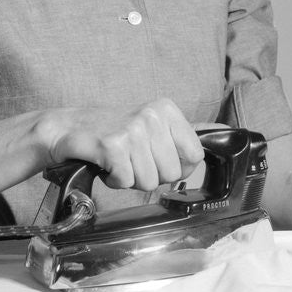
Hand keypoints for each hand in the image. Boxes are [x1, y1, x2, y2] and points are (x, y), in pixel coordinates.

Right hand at [41, 98, 204, 190]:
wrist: (67, 128)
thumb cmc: (112, 131)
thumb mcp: (152, 125)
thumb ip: (183, 134)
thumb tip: (224, 134)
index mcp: (166, 109)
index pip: (194, 155)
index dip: (178, 168)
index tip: (158, 160)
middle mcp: (151, 115)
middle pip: (172, 173)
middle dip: (151, 175)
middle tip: (132, 160)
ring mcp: (132, 129)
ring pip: (149, 181)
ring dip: (131, 178)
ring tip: (119, 160)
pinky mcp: (112, 145)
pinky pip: (126, 182)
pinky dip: (114, 180)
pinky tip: (106, 164)